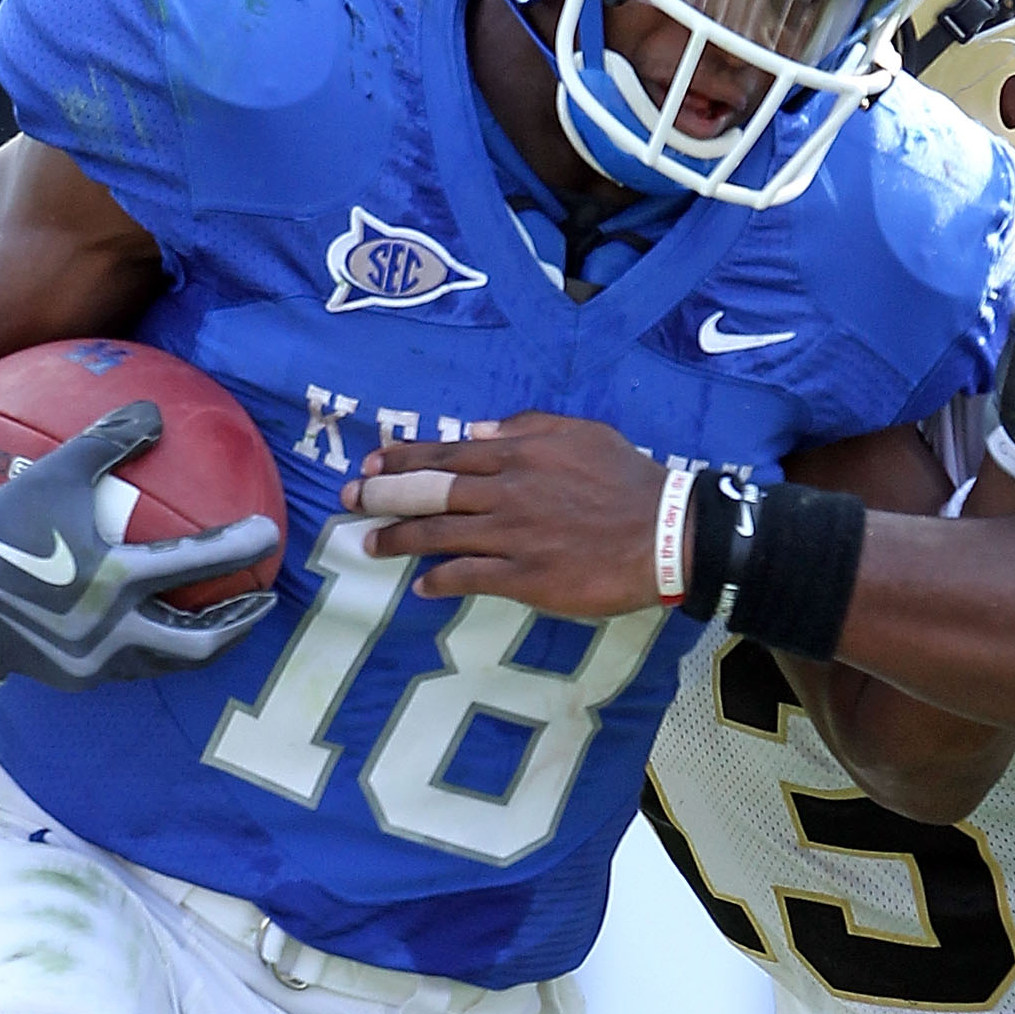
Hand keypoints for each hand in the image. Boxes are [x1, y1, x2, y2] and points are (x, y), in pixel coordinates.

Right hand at [0, 401, 280, 686]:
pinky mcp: (78, 678)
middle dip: (238, 624)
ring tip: (224, 620)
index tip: (269, 534)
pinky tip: (166, 627)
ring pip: (169, 663)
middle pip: (199, 643)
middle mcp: (109, 631)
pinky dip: (159, 649)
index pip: (195, 565)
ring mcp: (94, 662)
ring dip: (203, 642)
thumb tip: (156, 412)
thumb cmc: (2, 520)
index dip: (239, 549)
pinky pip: (134, 666)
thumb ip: (108, 441)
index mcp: (111, 580)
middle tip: (263, 599)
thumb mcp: (54, 471)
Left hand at [346, 414, 662, 613]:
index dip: (404, 458)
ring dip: (398, 538)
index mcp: (519, 454)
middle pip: (430, 490)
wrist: (665, 533)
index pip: (447, 454)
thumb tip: (482, 431)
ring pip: (440, 533)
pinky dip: (440, 579)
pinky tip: (421, 585)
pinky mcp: (524, 576)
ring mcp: (513, 535)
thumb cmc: (628, 481)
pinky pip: (469, 576)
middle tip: (349, 497)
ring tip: (369, 544)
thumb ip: (529, 428)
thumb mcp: (582, 435)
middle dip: (383, 493)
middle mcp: (507, 491)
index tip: (372, 462)